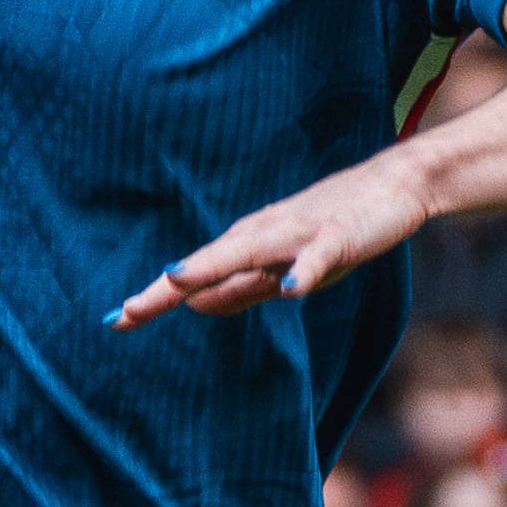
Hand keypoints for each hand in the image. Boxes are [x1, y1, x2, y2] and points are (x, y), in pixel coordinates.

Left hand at [113, 151, 437, 327]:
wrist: (391, 186)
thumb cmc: (334, 227)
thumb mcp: (281, 267)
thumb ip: (239, 287)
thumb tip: (191, 304)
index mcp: (247, 244)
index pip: (193, 275)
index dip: (156, 297)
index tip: (115, 321)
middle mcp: (262, 235)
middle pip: (207, 263)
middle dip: (167, 288)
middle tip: (126, 310)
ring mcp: (299, 234)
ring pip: (249, 253)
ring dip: (212, 268)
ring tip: (175, 284)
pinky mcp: (337, 235)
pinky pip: (317, 256)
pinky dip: (303, 273)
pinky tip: (292, 290)